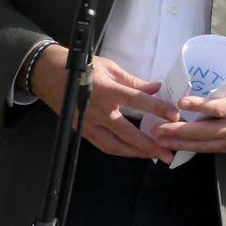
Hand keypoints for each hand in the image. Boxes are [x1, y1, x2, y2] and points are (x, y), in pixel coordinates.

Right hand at [30, 46, 177, 160]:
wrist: (51, 76)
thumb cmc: (83, 69)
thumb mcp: (110, 68)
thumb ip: (134, 81)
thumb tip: (156, 88)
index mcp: (108, 90)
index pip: (138, 101)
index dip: (157, 108)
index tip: (174, 115)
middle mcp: (99, 111)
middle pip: (128, 133)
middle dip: (150, 145)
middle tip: (168, 153)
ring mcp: (89, 124)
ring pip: (116, 145)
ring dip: (137, 153)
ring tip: (155, 156)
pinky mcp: (83, 132)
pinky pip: (104, 146)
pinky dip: (121, 151)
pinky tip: (134, 153)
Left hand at [153, 75, 225, 155]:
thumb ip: (224, 78)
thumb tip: (196, 68)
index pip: (219, 108)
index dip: (199, 106)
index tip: (180, 102)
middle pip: (206, 131)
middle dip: (180, 131)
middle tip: (159, 127)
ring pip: (204, 145)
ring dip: (180, 143)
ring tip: (160, 139)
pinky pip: (209, 150)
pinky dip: (191, 148)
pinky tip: (175, 145)